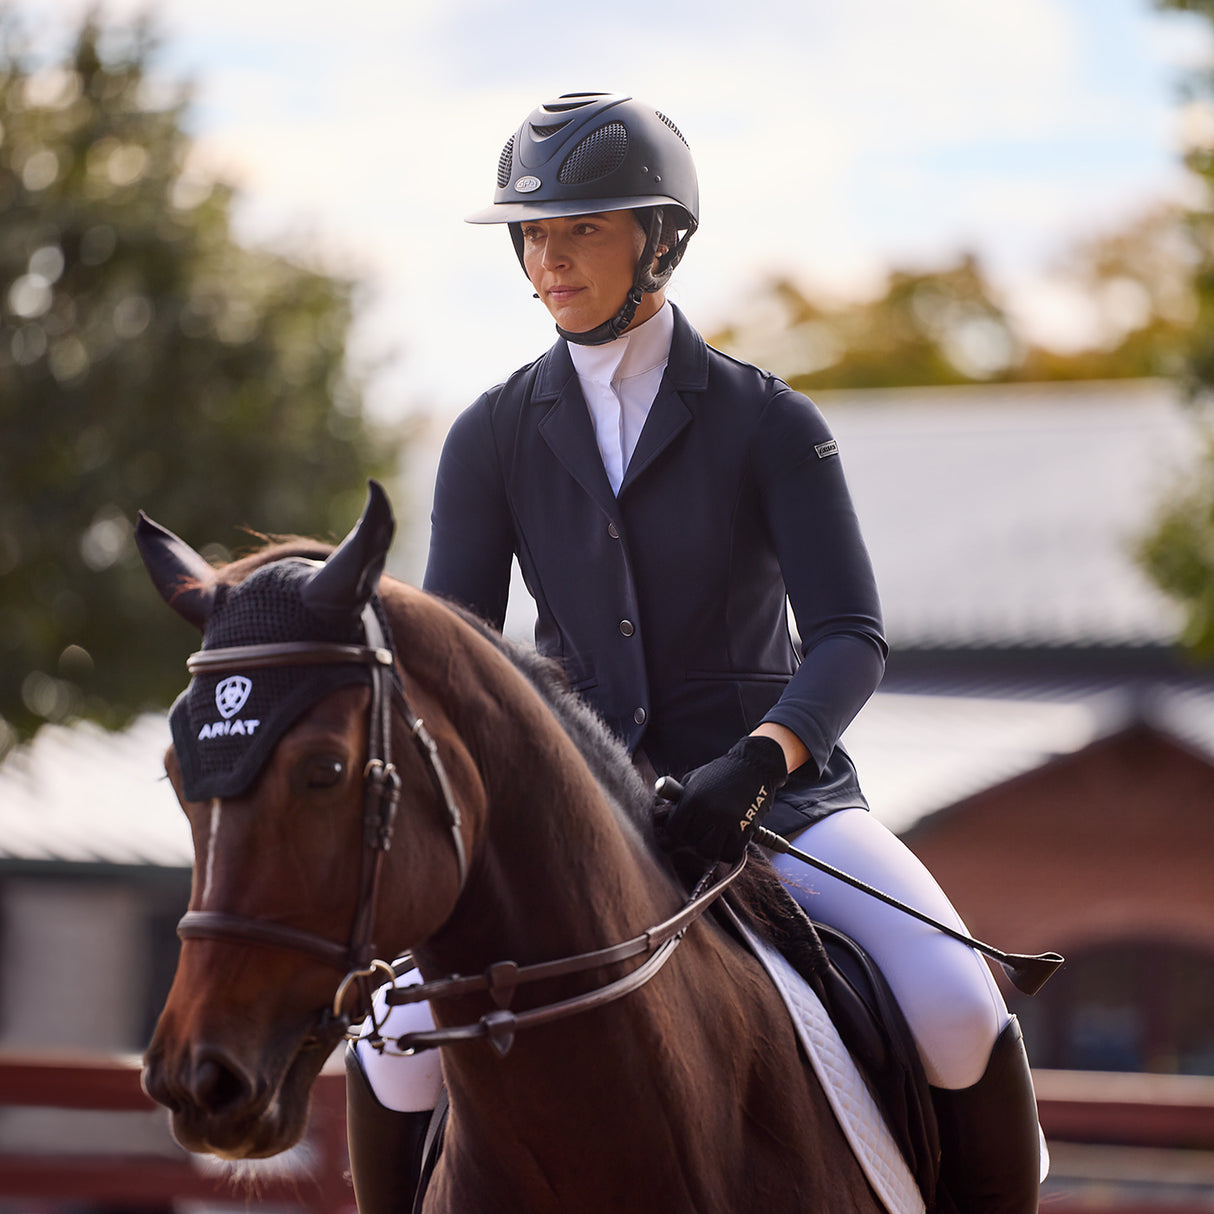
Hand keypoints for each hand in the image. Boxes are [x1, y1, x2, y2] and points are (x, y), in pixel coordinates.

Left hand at [663, 735, 787, 863]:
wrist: (754, 765)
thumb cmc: (720, 771)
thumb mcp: (693, 779)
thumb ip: (679, 798)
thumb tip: (662, 819)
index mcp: (693, 798)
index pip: (673, 829)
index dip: (673, 834)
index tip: (678, 833)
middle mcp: (709, 811)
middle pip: (690, 842)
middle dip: (691, 840)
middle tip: (697, 834)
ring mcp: (728, 822)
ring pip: (709, 851)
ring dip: (708, 848)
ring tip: (711, 840)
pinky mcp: (745, 829)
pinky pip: (730, 853)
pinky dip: (726, 852)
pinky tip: (726, 843)